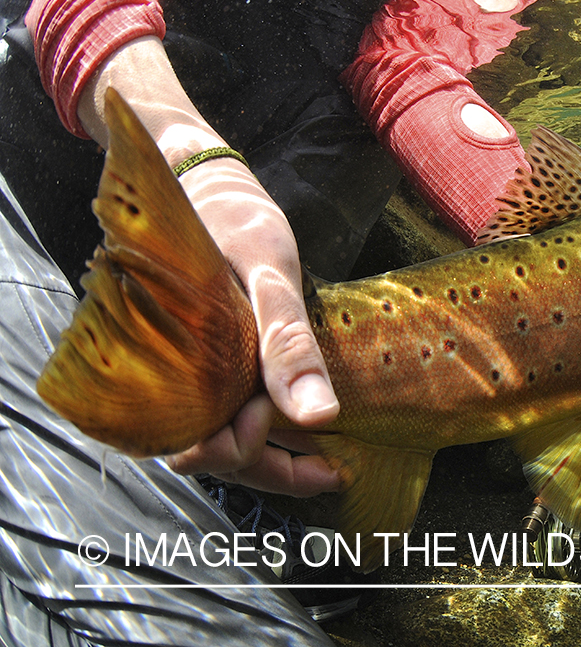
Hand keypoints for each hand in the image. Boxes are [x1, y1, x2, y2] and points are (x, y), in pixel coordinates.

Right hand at [164, 157, 340, 496]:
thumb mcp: (268, 275)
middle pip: (216, 455)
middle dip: (276, 469)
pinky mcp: (204, 363)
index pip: (204, 452)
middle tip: (335, 466)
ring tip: (331, 455)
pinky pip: (228, 410)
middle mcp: (172, 383)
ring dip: (274, 454)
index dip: (250, 455)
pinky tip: (305, 420)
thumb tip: (319, 416)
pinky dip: (267, 426)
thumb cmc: (229, 222)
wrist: (201, 184)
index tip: (294, 427)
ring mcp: (187, 375)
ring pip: (223, 439)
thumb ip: (287, 343)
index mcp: (174, 371)